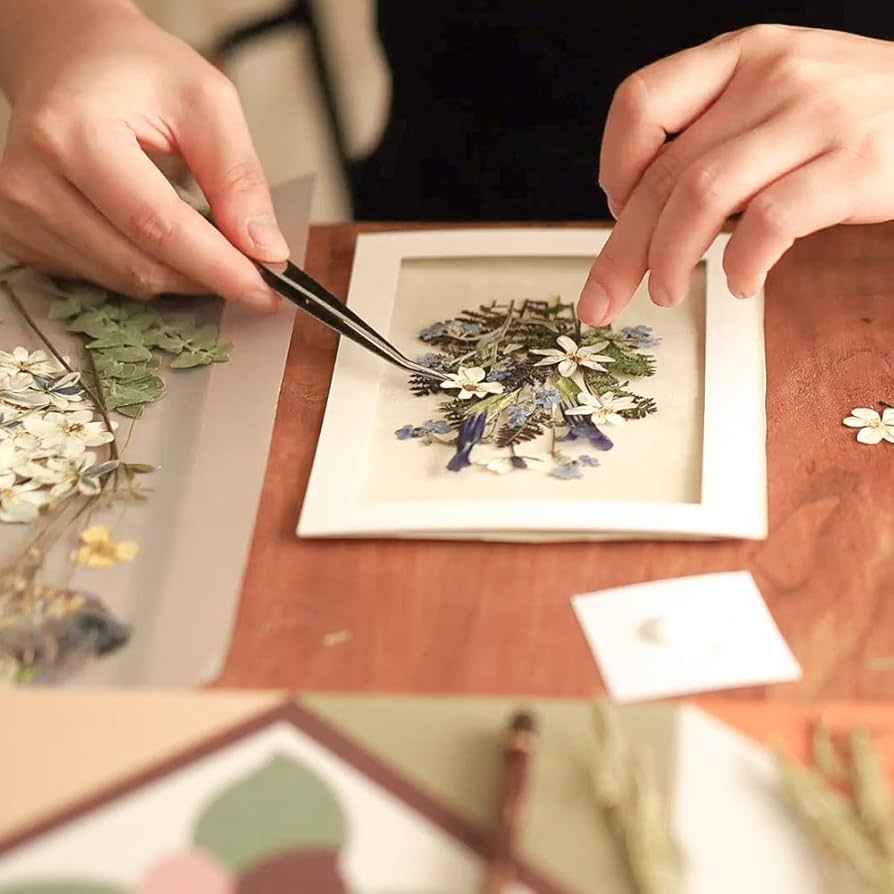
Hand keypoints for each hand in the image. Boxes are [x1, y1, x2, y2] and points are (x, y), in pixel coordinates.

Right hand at [0, 0, 286, 309]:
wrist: (68, 58)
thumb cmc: (134, 70)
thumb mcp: (206, 102)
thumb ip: (238, 177)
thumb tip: (264, 250)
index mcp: (72, 133)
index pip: (157, 227)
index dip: (219, 268)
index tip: (267, 291)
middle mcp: (31, 179)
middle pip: (140, 265)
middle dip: (207, 277)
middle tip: (252, 270)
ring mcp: (17, 213)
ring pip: (125, 280)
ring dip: (178, 274)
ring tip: (202, 236)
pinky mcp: (20, 236)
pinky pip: (102, 279)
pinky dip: (144, 268)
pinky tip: (155, 235)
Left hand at [579, 24, 893, 323]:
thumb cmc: (848, 115)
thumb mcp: (772, 95)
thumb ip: (712, 136)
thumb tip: (640, 214)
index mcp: (739, 57)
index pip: (641, 102)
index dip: (612, 165)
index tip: (615, 210)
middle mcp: (771, 76)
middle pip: (665, 171)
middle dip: (624, 249)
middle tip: (605, 296)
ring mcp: (816, 117)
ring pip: (704, 196)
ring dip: (671, 259)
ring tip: (667, 292)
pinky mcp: (855, 164)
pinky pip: (772, 221)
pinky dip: (743, 263)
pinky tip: (741, 281)